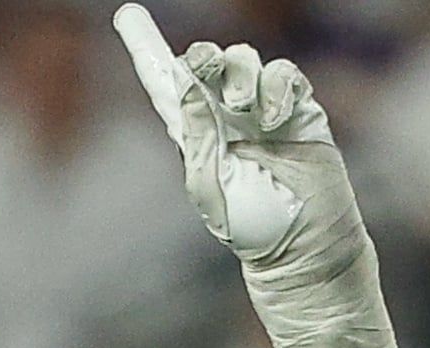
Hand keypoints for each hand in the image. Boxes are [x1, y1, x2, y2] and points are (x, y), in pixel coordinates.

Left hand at [113, 3, 350, 266]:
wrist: (303, 243)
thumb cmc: (250, 227)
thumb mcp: (210, 186)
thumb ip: (197, 136)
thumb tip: (185, 85)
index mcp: (193, 134)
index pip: (164, 85)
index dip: (145, 48)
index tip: (126, 15)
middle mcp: (224, 115)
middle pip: (205, 62)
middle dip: (202, 56)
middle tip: (201, 68)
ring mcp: (261, 109)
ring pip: (244, 60)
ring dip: (238, 73)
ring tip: (240, 106)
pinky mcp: (298, 109)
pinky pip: (284, 74)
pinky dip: (276, 87)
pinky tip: (272, 118)